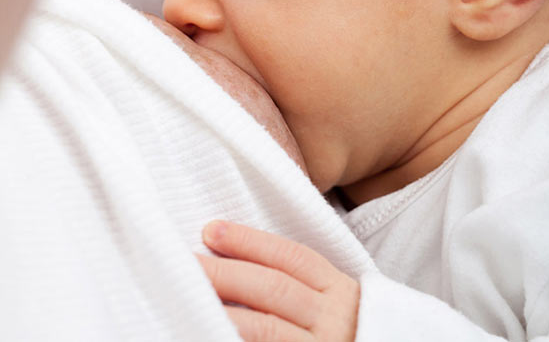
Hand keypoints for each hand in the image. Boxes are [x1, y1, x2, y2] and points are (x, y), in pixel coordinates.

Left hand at [197, 221, 359, 341]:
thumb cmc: (347, 328)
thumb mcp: (334, 297)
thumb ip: (301, 279)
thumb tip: (237, 255)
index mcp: (338, 288)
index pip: (290, 257)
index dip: (249, 241)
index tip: (211, 229)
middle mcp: (332, 317)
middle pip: (273, 289)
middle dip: (226, 273)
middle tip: (187, 263)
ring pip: (266, 329)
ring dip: (224, 312)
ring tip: (190, 298)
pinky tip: (211, 335)